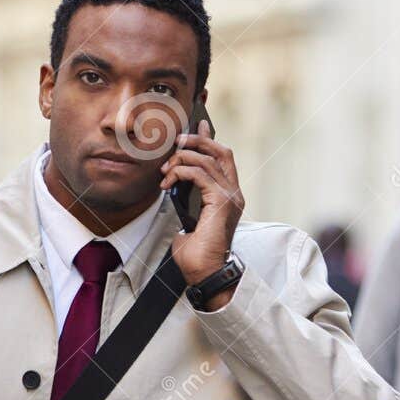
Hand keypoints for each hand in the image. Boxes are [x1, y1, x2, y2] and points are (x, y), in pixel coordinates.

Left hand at [161, 120, 244, 308]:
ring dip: (181, 160)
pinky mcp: (221, 202)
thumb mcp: (189, 219)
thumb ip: (187, 201)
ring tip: (165, 171)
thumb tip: (174, 186)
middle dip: (197, 141)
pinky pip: (199, 174)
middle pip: (220, 151)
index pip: (223, 158)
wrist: (204, 273)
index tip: (195, 126)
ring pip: (207, 160)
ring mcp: (230, 196)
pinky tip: (168, 182)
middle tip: (176, 141)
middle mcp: (234, 193)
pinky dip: (181, 173)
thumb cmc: (195, 254)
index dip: (209, 140)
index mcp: (229, 195)